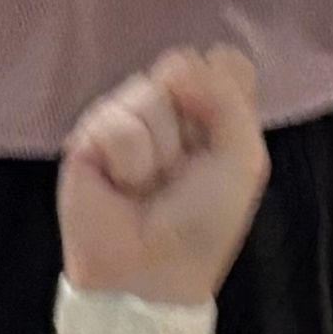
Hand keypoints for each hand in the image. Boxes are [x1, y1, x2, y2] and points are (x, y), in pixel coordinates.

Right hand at [60, 47, 270, 309]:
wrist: (151, 272)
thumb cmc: (203, 222)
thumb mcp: (243, 160)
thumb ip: (228, 98)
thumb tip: (176, 63)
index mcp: (210, 108)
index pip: (222, 61)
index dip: (224, 92)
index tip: (221, 140)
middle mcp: (167, 105)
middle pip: (180, 66)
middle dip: (191, 124)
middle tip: (183, 172)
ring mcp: (125, 116)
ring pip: (147, 93)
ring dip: (160, 150)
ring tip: (149, 186)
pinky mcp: (88, 136)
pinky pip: (116, 123)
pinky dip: (129, 162)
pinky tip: (123, 188)